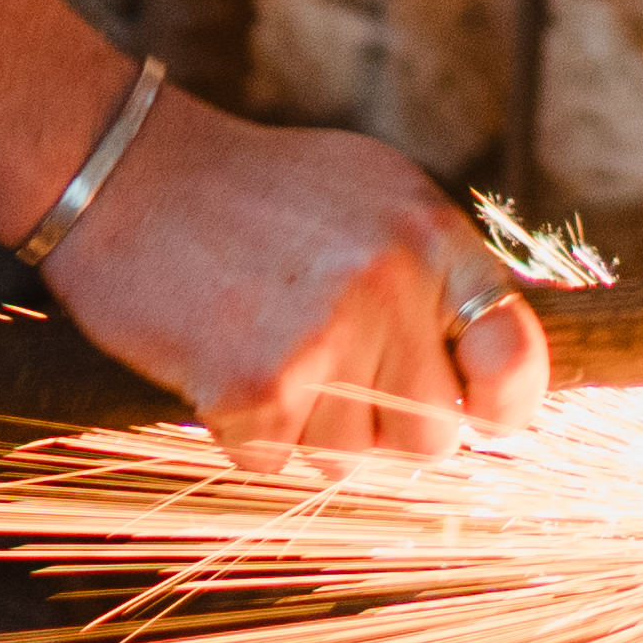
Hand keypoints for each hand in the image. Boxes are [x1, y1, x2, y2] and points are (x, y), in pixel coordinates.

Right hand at [44, 93, 554, 458]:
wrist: (127, 176)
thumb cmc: (250, 190)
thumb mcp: (371, 194)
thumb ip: (435, 269)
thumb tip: (494, 365)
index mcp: (429, 237)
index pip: (515, 354)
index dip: (505, 402)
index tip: (483, 411)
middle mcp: (391, 286)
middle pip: (434, 435)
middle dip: (386, 426)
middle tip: (328, 374)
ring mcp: (326, 339)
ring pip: (352, 461)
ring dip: (309, 433)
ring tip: (267, 353)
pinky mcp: (259, 387)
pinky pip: (277, 466)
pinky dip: (247, 437)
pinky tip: (220, 366)